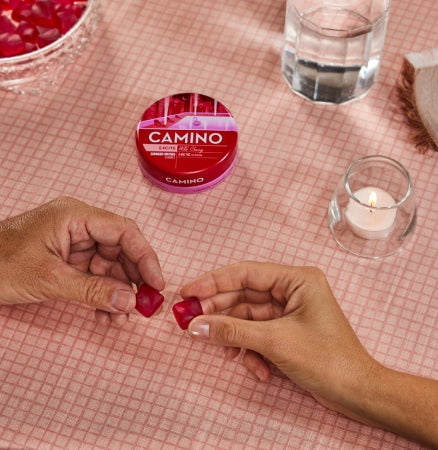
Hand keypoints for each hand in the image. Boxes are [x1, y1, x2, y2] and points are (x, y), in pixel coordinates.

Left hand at [0, 196, 163, 325]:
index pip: (124, 231)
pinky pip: (95, 276)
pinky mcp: (68, 259)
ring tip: (121, 318)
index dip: (146, 256)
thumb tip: (129, 301)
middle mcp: (79, 226)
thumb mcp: (49, 279)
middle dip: (133, 279)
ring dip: (118, 293)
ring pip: (110, 267)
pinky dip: (102, 295)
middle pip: (121, 250)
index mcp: (76, 216)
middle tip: (144, 306)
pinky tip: (105, 315)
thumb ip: (92, 290)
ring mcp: (74, 243)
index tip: (156, 283)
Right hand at [180, 261, 437, 446]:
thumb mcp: (274, 342)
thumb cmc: (326, 360)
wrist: (357, 394)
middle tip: (191, 322)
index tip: (187, 292)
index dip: (213, 281)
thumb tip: (195, 326)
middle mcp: (292, 289)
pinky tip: (256, 368)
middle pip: (244, 295)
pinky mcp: (286, 329)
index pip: (246, 273)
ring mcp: (289, 310)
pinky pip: (258, 333)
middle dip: (220, 313)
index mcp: (297, 279)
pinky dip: (252, 350)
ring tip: (226, 353)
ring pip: (248, 317)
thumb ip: (232, 331)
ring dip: (236, 337)